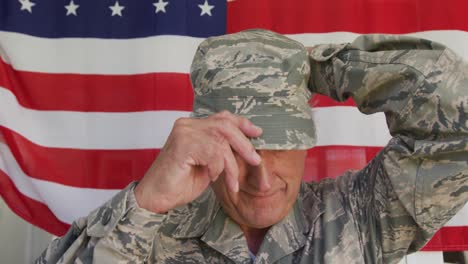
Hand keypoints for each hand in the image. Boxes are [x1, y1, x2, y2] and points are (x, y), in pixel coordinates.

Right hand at [134, 111, 262, 212]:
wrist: (158, 197)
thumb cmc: (181, 182)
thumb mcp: (208, 163)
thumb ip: (221, 151)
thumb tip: (247, 146)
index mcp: (192, 126)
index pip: (222, 117)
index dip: (242, 123)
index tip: (258, 133)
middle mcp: (187, 125)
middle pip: (225, 125)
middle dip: (244, 143)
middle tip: (254, 160)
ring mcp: (184, 133)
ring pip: (221, 141)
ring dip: (231, 165)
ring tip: (231, 182)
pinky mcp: (183, 145)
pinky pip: (213, 153)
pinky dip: (217, 168)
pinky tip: (211, 178)